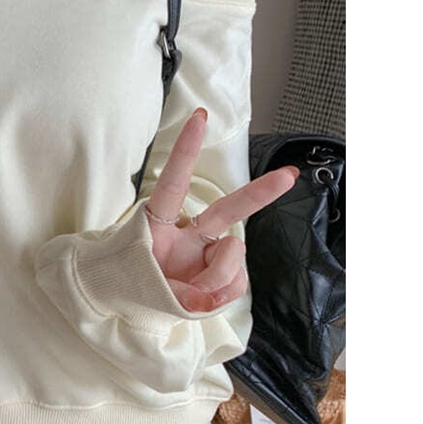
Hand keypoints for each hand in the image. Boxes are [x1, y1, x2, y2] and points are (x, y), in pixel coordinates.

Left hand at [144, 108, 297, 313]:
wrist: (135, 305)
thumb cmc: (133, 281)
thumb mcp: (144, 286)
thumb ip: (176, 291)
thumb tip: (208, 297)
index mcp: (159, 223)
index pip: (173, 183)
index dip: (186, 151)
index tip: (200, 118)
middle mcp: (189, 232)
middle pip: (227, 209)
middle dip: (260, 192)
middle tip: (288, 174)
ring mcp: (208, 252)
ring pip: (231, 256)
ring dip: (214, 278)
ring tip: (191, 292)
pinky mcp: (224, 274)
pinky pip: (236, 283)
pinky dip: (221, 295)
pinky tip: (205, 297)